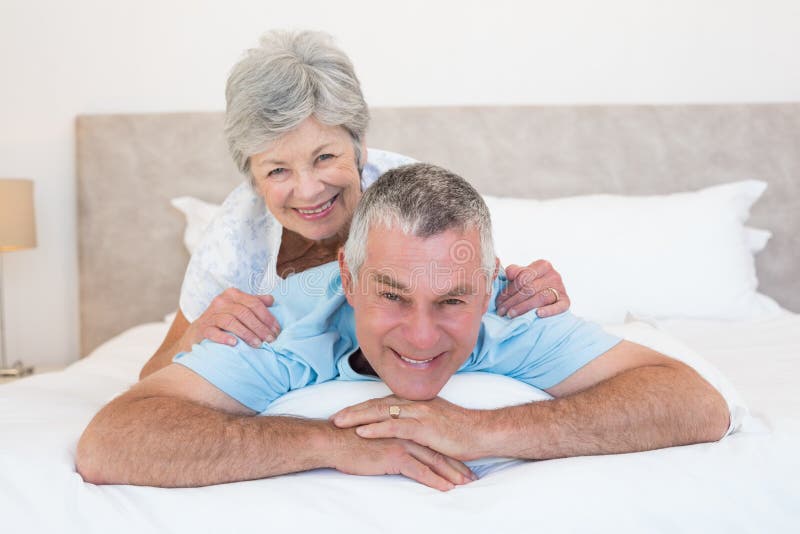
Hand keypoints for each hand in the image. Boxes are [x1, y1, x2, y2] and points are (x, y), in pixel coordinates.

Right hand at [183, 288, 280, 347]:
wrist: (198, 332)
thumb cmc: (223, 319)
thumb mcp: (238, 307)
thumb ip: (254, 302)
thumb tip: (271, 300)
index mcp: (232, 294)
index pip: (254, 303)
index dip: (267, 317)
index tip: (276, 330)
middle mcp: (221, 302)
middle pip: (245, 313)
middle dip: (260, 327)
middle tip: (270, 340)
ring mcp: (211, 315)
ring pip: (231, 321)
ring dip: (247, 334)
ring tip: (258, 344)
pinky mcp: (203, 329)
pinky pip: (213, 332)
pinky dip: (224, 337)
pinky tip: (234, 343)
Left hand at [332, 396, 487, 461]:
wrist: (482, 432)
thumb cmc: (460, 430)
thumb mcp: (436, 422)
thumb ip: (418, 421)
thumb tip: (404, 426)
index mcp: (416, 402)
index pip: (383, 402)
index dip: (363, 407)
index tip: (345, 413)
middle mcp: (414, 404)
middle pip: (377, 404)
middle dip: (354, 410)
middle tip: (334, 417)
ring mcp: (419, 413)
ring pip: (382, 412)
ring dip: (358, 417)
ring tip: (339, 422)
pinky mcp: (424, 427)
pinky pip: (395, 426)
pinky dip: (377, 428)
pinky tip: (362, 432)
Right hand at [332, 427, 476, 490]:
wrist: (333, 440)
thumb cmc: (349, 440)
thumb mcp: (376, 436)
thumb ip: (391, 439)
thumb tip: (398, 449)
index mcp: (403, 424)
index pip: (431, 440)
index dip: (448, 453)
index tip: (462, 464)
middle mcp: (406, 430)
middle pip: (438, 449)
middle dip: (456, 464)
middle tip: (471, 477)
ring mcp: (402, 441)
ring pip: (434, 459)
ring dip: (451, 473)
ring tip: (465, 484)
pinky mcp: (395, 453)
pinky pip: (420, 470)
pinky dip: (435, 480)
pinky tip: (446, 488)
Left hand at [496, 260, 569, 318]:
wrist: (550, 294)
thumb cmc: (531, 284)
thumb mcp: (522, 275)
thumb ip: (514, 271)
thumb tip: (509, 274)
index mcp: (542, 265)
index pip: (523, 277)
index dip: (508, 290)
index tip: (498, 301)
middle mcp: (553, 275)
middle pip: (530, 288)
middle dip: (513, 301)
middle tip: (501, 311)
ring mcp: (561, 288)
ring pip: (540, 297)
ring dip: (523, 307)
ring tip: (510, 315)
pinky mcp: (566, 301)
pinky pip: (559, 306)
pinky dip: (549, 311)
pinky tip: (538, 314)